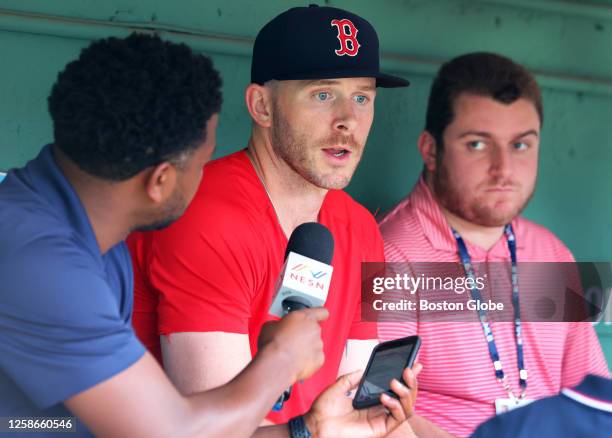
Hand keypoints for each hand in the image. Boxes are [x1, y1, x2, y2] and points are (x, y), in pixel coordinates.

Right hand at [258, 307, 327, 380]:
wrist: (277, 365)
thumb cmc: (273, 345)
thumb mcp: (270, 325)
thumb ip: (279, 323)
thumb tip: (277, 327)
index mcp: (304, 317)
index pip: (321, 311)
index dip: (319, 314)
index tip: (316, 317)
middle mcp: (314, 329)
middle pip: (314, 329)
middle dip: (305, 334)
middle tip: (292, 339)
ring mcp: (318, 345)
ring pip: (314, 344)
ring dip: (306, 347)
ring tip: (292, 352)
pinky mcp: (319, 359)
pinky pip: (315, 358)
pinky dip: (308, 360)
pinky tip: (296, 361)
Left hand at [304, 363, 422, 437]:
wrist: (316, 423)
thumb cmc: (324, 408)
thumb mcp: (339, 386)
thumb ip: (352, 378)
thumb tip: (363, 369)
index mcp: (372, 399)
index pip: (395, 388)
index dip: (408, 377)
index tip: (415, 364)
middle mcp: (380, 409)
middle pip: (406, 397)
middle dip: (411, 382)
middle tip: (408, 370)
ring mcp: (381, 419)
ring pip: (407, 407)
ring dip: (406, 393)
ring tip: (394, 383)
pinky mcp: (381, 429)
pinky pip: (398, 418)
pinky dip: (396, 406)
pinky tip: (385, 397)